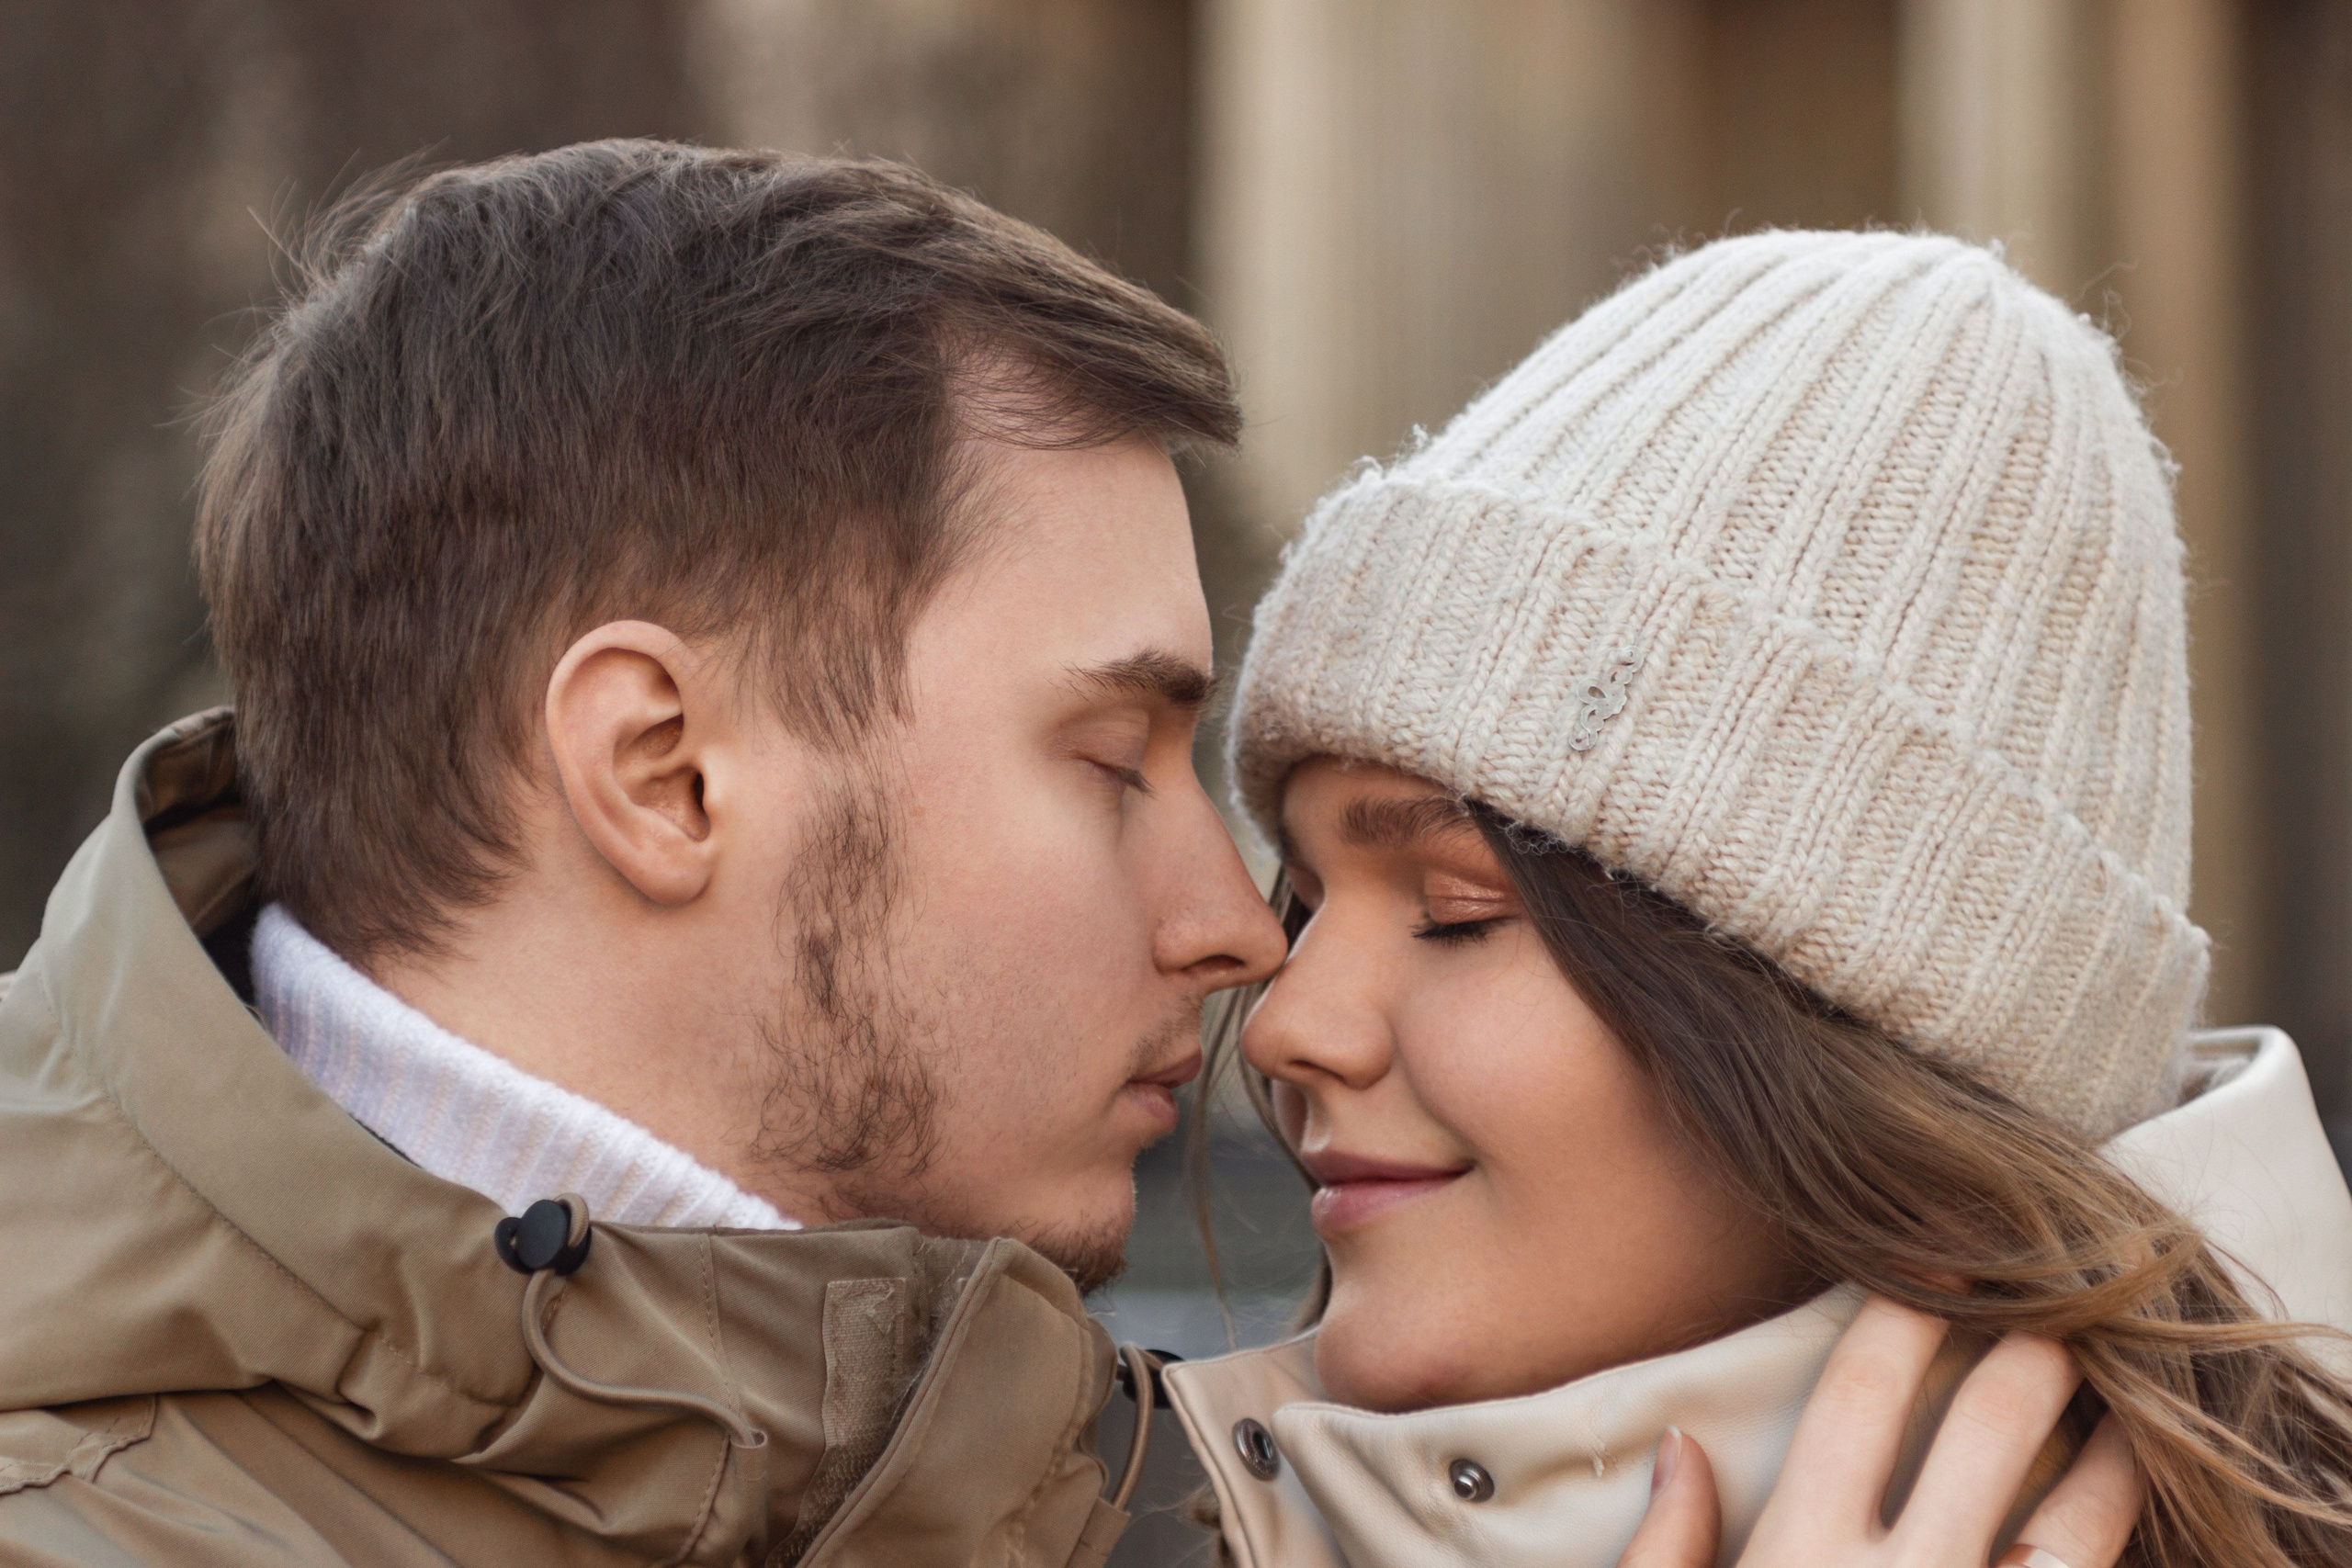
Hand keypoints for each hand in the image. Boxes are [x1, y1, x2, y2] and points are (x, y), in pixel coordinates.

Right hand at [1619, 1296, 2144, 1567]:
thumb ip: (1665, 1552)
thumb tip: (1683, 1447)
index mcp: (1801, 1552)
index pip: (1869, 1382)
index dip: (1912, 1298)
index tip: (1943, 1249)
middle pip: (1997, 1419)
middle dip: (2040, 1340)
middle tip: (2061, 1303)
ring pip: (2086, 1512)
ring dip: (2117, 1444)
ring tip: (2128, 1408)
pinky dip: (2111, 1557)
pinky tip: (2117, 1528)